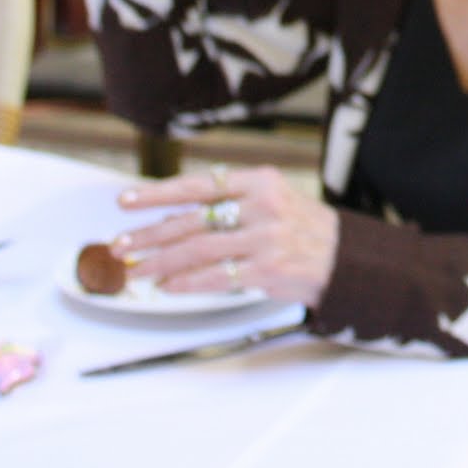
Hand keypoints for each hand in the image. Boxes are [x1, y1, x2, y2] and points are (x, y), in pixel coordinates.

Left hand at [112, 164, 338, 307]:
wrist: (346, 257)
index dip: (158, 193)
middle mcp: (263, 206)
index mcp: (262, 182)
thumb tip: (175, 217)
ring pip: (198, 250)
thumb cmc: (303, 228)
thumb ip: (231, 204)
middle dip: (149, 235)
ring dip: (161, 262)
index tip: (126, 200)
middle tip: (121, 245)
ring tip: (137, 270)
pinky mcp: (267, 269)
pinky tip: (168, 286)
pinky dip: (186, 283)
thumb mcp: (273, 200)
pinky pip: (215, 277)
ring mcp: (266, 238)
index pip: (200, 185)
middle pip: (192, 220)